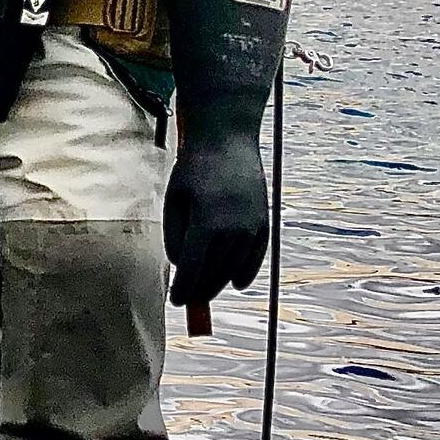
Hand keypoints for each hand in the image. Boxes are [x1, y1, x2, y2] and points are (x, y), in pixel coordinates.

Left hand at [160, 0, 290, 310]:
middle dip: (200, 290)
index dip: (184, 289)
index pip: (193, 269)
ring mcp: (252, 226)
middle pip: (215, 274)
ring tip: (205, 291)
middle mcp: (233, 230)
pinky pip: (256, 255)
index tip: (176, 301)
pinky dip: (246, 270)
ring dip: (219, 282)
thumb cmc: (193, 169)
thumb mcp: (175, 200)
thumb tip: (181, 267)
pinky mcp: (264, 221)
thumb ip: (176, 235)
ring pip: (235, 268)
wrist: (228, 139)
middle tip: (188, 300)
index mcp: (206, 224)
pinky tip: (236, 283)